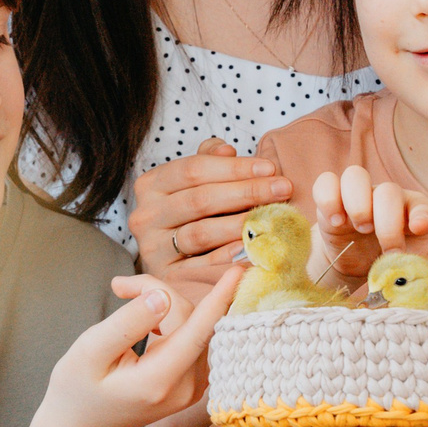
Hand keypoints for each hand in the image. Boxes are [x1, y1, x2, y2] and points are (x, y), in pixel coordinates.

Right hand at [40, 267, 241, 426]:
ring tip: (126, 297)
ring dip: (165, 304)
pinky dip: (171, 319)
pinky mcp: (193, 382)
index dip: (218, 299)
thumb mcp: (90, 350)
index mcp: (160, 381)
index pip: (198, 332)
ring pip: (193, 325)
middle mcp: (185, 387)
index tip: (238, 272)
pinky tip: (146, 321)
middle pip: (191, 320)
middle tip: (120, 286)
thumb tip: (161, 296)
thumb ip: (128, 322)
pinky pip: (192, 336)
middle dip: (159, 293)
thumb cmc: (77, 388)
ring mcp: (193, 388)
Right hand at [127, 139, 293, 273]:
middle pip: (200, 199)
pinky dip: (228, 254)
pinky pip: (201, 265)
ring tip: (272, 217)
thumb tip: (227, 150)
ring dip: (240, 223)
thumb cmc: (189, 215)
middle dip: (246, 192)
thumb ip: (207, 161)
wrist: (170, 262)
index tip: (270, 168)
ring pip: (200, 232)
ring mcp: (152, 249)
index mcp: (150, 185)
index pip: (193, 170)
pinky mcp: (166, 276)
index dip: (234, 168)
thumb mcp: (192, 183)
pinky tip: (252, 244)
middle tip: (282, 189)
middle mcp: (145, 216)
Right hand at [310, 168, 427, 295]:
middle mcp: (388, 198)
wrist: (356, 264)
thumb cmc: (397, 261)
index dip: (420, 213)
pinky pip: (327, 182)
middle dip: (386, 221)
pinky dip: (329, 198)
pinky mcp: (331, 199)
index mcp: (415, 212)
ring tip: (357, 227)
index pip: (421, 204)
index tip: (417, 228)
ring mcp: (358, 195)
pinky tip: (335, 222)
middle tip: (386, 249)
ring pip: (355, 176)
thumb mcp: (427, 269)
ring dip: (357, 201)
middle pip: (387, 192)